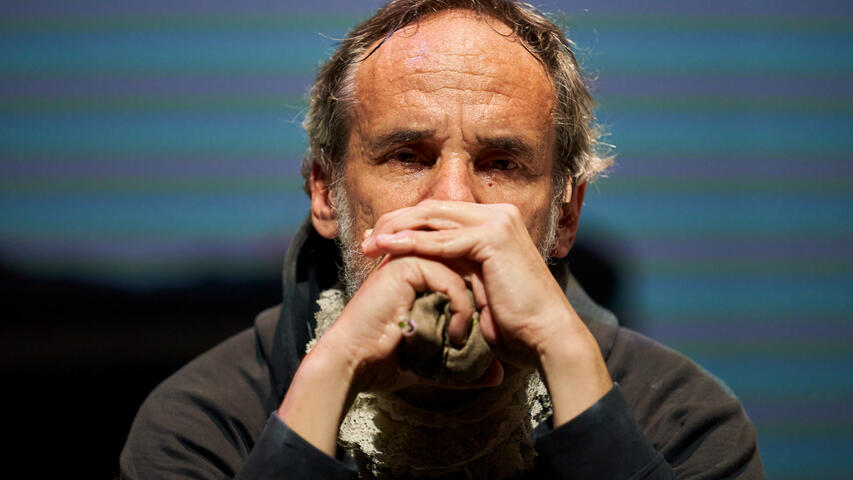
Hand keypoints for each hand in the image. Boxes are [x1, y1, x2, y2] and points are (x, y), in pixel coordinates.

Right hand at [278, 252, 499, 455]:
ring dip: (477, 305)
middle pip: (469, 267)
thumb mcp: (436, 362)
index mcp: (420, 274)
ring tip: (475, 336)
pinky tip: (456, 334)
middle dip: (487, 300)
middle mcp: (415, 259)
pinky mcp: (406, 265)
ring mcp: (409, 258)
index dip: (484, 302)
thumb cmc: (386, 363)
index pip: (467, 273)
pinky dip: (460, 306)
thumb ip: (466, 363)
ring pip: (463, 271)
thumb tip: (498, 374)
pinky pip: (449, 279)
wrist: (352, 364)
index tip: (491, 336)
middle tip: (493, 334)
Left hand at [361, 199, 612, 423]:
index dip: (406, 223)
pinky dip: (411, 243)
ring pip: (433, 218)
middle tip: (366, 239)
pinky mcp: (494, 238)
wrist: (546, 337)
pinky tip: (387, 248)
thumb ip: (457, 268)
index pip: (441, 213)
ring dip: (396, 229)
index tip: (377, 240)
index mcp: (496, 221)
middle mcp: (498, 214)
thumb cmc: (515, 322)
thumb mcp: (479, 285)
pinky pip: (442, 240)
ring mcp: (498, 222)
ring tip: (368, 243)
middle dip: (395, 222)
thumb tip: (425, 266)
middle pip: (433, 208)